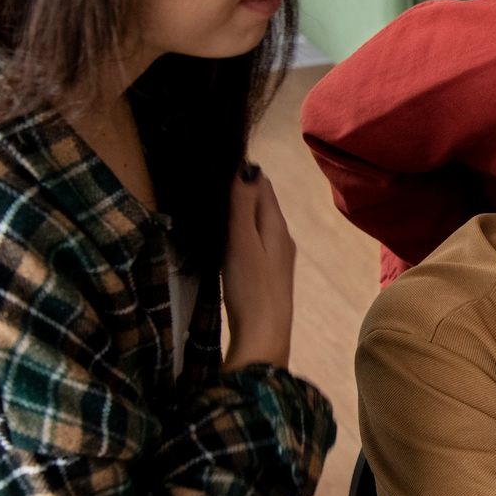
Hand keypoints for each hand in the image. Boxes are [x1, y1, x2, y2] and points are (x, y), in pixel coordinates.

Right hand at [221, 164, 295, 370]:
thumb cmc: (251, 288)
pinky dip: (242, 230)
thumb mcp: (242, 242)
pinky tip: (228, 236)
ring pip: (259, 222)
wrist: (264, 336)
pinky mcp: (268, 273)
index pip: (263, 186)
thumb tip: (248, 168)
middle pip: (263, 202)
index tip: (219, 159)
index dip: (243, 172)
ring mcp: (277, 256)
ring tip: (216, 199)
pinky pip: (255, 240)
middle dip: (242, 188)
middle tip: (212, 175)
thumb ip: (244, 206)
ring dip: (241, 209)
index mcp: (277, 226)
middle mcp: (282, 238)